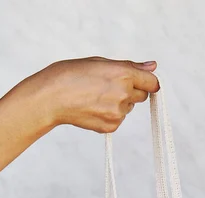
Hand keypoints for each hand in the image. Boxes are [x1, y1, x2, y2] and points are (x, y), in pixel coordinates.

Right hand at [36, 57, 158, 133]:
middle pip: (142, 95)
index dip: (148, 82)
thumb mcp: (100, 62)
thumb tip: (153, 66)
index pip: (152, 82)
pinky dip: (110, 115)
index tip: (143, 82)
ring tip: (96, 97)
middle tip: (108, 86)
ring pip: (129, 108)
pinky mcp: (111, 127)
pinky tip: (93, 108)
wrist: (51, 98)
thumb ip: (130, 66)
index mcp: (123, 74)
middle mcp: (124, 94)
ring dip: (119, 103)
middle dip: (131, 91)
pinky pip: (118, 120)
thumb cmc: (71, 75)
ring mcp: (118, 113)